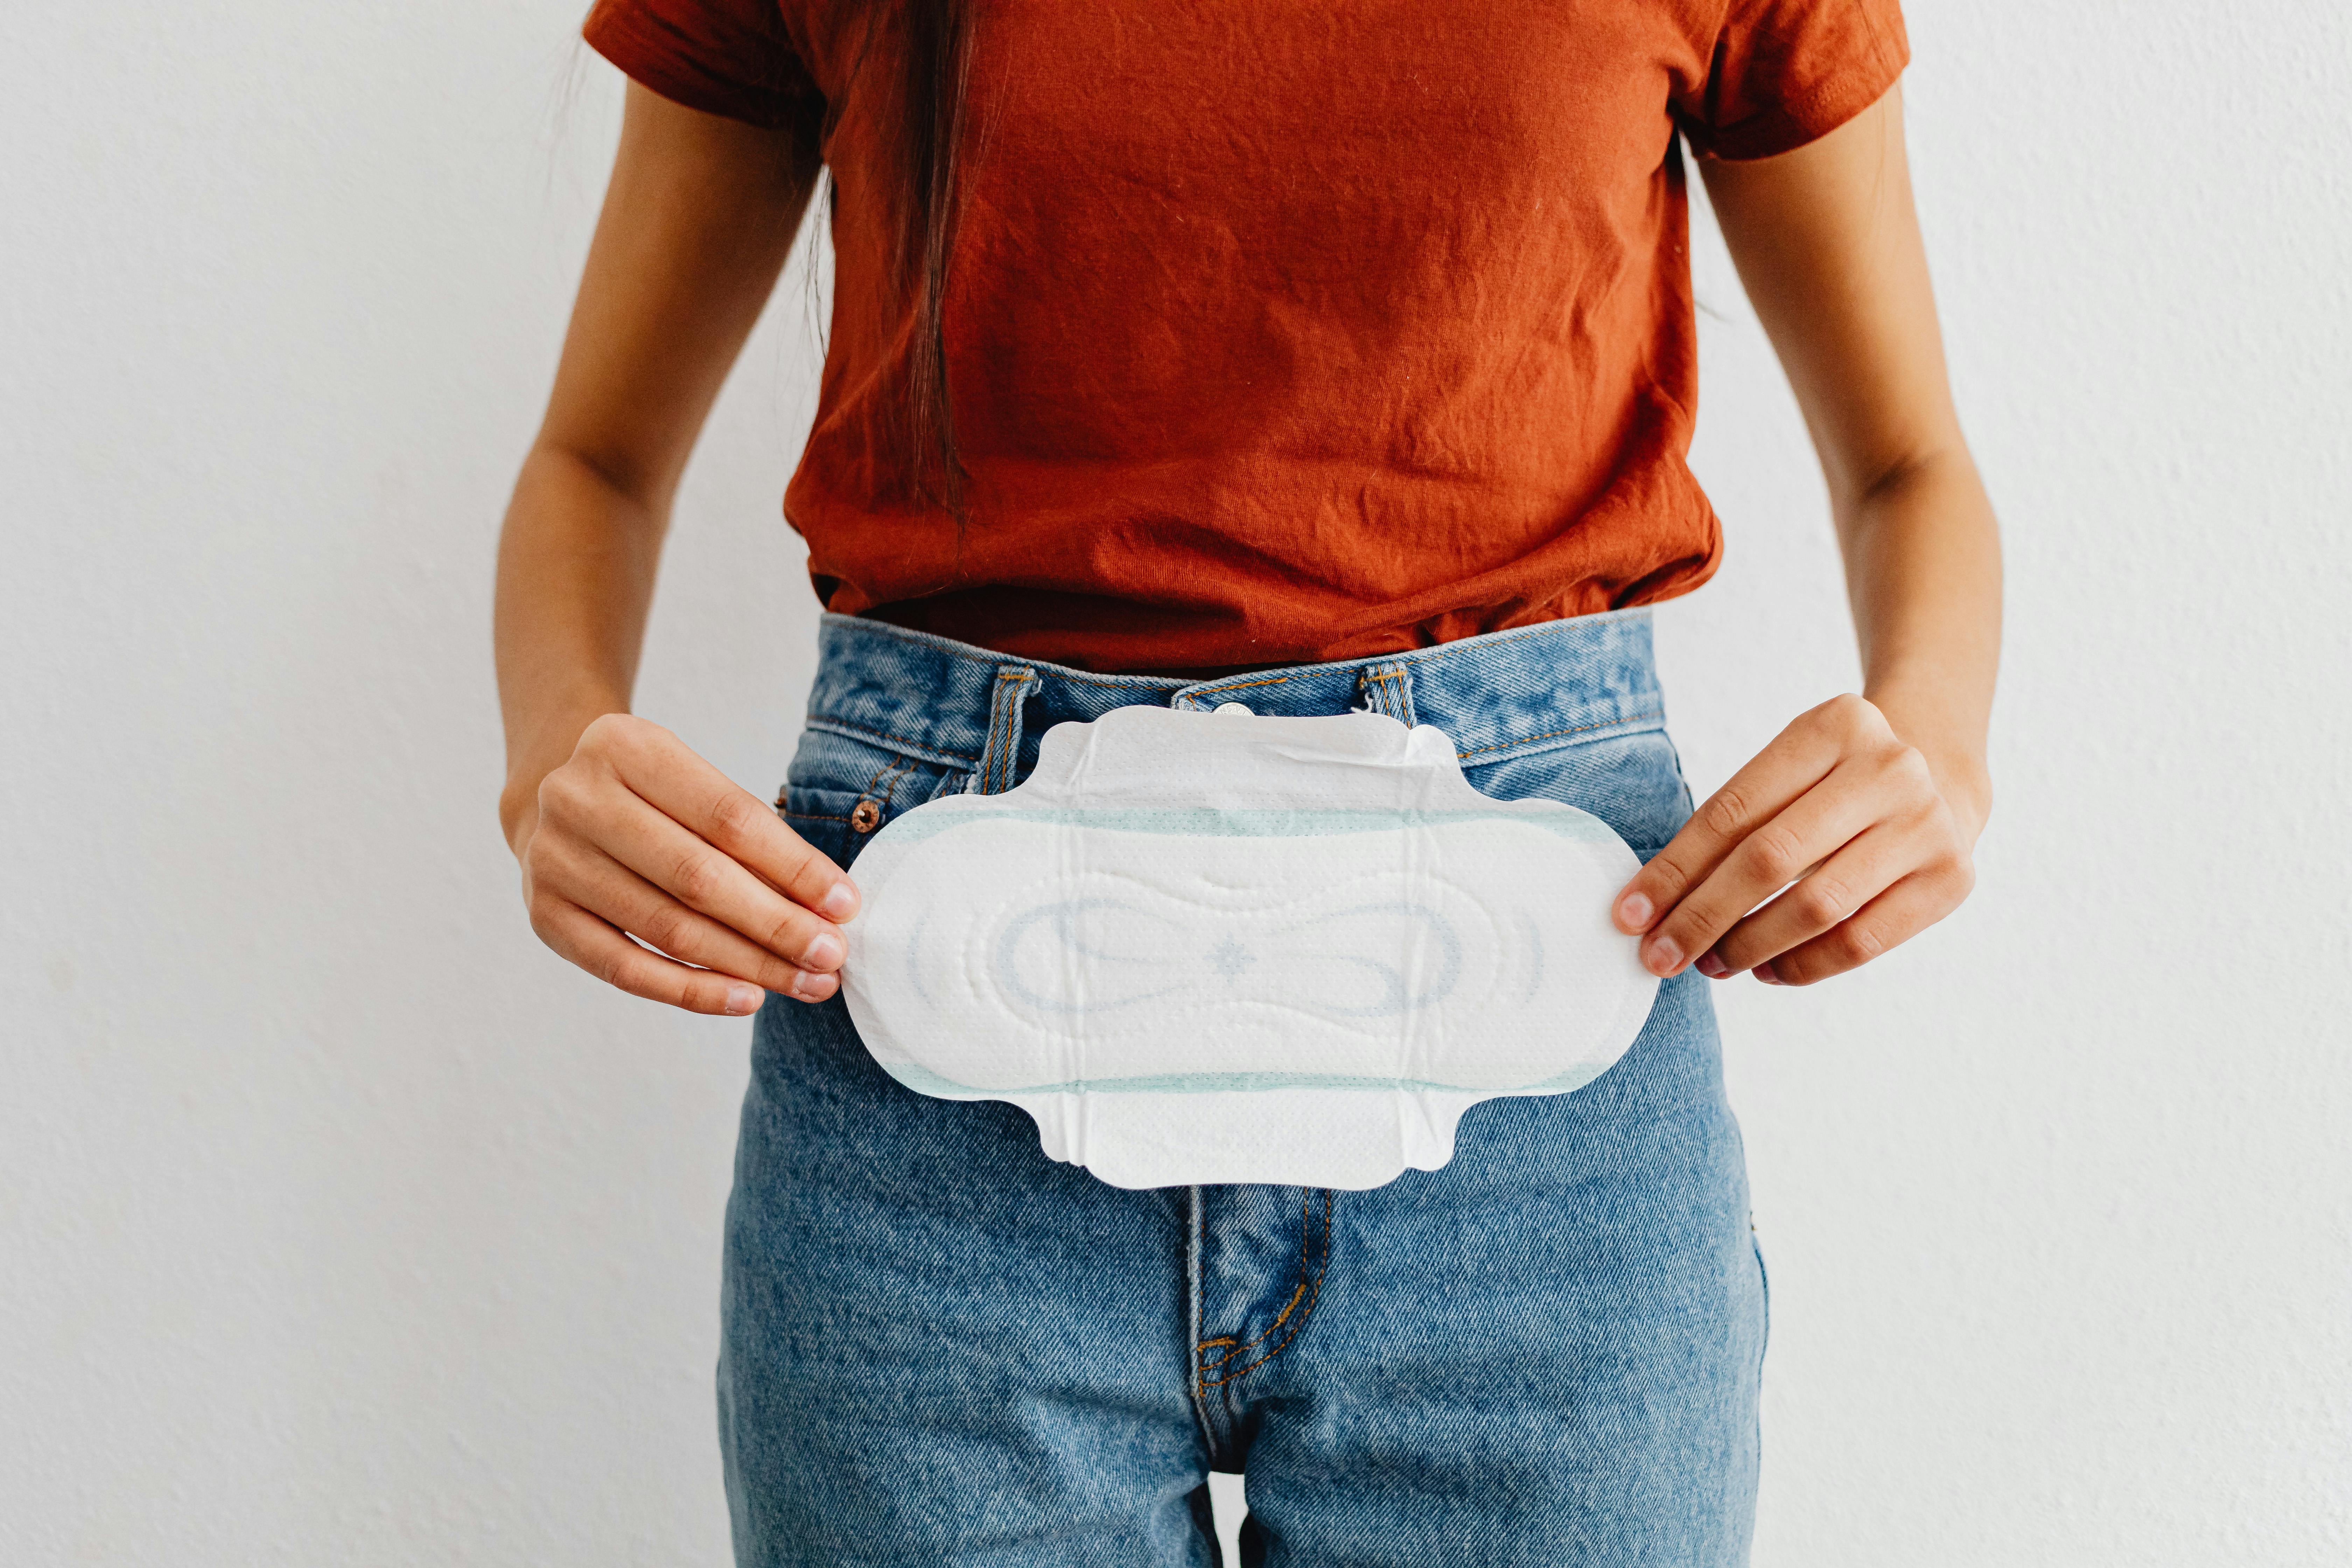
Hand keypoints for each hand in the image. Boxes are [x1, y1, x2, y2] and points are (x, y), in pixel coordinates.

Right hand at [511, 714, 858, 1013]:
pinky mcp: (543, 916)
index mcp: (625, 746)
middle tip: (832, 955)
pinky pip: (626, 968)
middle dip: (776, 924)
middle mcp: (577, 798)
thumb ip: (751, 836)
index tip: (845, 904)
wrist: (553, 800)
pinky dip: (692, 990)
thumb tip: (828, 906)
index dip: (793, 866)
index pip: (728, 817)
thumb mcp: (694, 784)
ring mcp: (552, 860)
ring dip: (748, 963)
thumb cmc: (652, 796)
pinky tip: (748, 998)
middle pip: (698, 878)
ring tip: (807, 982)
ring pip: (668, 929)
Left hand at [1611, 694, 1981, 986]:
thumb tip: (1653, 906)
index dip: (1673, 871)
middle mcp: (1889, 768)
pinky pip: (1861, 941)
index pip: (1731, 812)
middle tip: (1659, 956)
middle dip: (1702, 917)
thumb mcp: (1788, 772)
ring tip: (1711, 965)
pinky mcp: (1951, 878)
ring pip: (1815, 907)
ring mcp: (1927, 823)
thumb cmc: (1834, 783)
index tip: (1628, 916)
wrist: (1940, 777)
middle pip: (1770, 861)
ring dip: (1749, 946)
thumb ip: (1732, 826)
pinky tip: (1766, 970)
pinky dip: (1803, 965)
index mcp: (1834, 725)